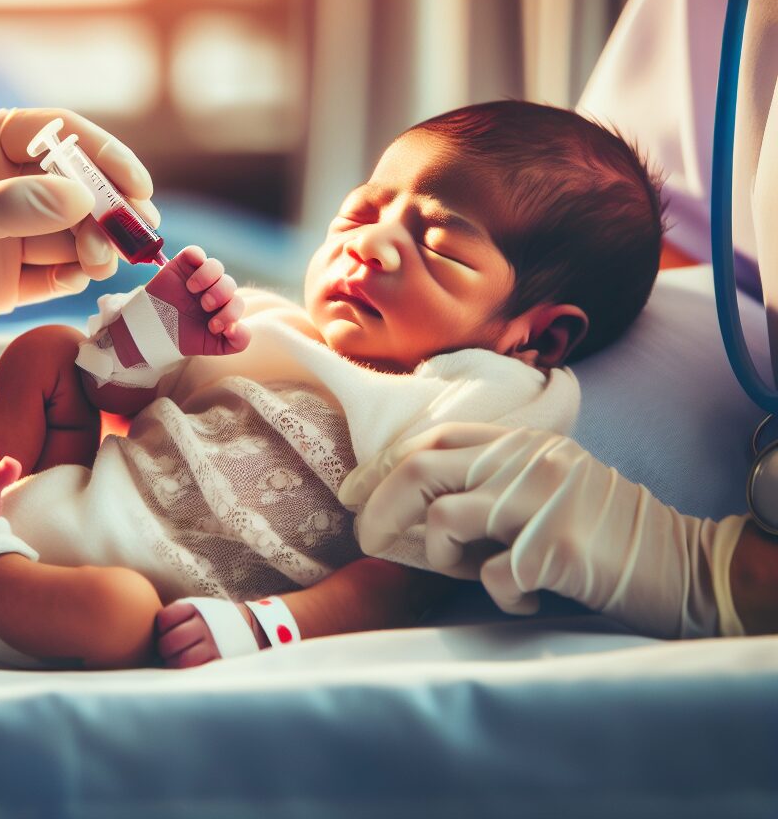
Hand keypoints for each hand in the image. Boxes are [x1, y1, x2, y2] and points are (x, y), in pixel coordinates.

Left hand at [0, 107, 157, 399]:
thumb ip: (12, 206)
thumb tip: (84, 199)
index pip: (52, 132)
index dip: (100, 154)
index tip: (137, 185)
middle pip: (71, 183)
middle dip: (107, 207)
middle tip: (136, 233)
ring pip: (69, 229)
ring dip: (95, 243)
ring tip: (102, 263)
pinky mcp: (1, 277)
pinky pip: (54, 270)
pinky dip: (74, 274)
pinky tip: (81, 279)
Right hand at [145, 245, 250, 354]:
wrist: (152, 331)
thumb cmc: (183, 337)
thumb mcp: (212, 346)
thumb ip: (236, 342)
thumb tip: (240, 327)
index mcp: (223, 307)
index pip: (237, 303)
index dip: (230, 313)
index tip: (213, 327)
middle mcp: (213, 290)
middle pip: (229, 283)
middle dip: (220, 295)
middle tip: (206, 306)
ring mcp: (198, 277)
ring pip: (216, 266)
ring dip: (209, 277)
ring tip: (193, 290)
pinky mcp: (182, 266)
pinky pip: (195, 253)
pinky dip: (196, 257)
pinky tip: (189, 276)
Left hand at [155, 600, 260, 667]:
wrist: (246, 628)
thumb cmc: (207, 622)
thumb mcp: (193, 610)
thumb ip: (173, 617)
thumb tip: (142, 631)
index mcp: (194, 609)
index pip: (164, 619)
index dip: (161, 627)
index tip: (166, 629)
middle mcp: (204, 626)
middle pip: (169, 642)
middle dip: (164, 648)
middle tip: (169, 649)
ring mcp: (212, 645)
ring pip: (179, 662)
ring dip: (174, 663)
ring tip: (178, 659)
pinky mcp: (218, 663)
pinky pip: (193, 672)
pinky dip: (186, 672)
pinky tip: (188, 666)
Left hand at [352, 422, 739, 637]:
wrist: (682, 563)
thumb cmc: (599, 534)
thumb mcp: (539, 492)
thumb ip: (481, 492)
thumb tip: (398, 519)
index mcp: (521, 441)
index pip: (433, 438)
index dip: (382, 465)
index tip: (352, 495)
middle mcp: (526, 459)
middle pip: (421, 467)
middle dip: (379, 505)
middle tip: (366, 540)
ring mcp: (540, 498)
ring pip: (446, 519)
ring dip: (442, 556)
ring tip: (475, 572)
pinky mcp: (554, 545)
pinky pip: (492, 575)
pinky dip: (500, 594)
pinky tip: (531, 596)